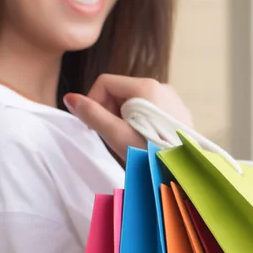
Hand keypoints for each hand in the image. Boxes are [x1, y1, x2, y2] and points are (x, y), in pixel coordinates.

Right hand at [63, 74, 192, 160]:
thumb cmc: (151, 154)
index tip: (95, 127)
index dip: (94, 102)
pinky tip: (146, 140)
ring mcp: (172, 99)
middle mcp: (162, 86)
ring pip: (135, 101)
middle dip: (110, 111)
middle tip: (114, 135)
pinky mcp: (179, 111)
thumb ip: (92, 115)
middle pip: (120, 91)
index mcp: (146, 87)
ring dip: (124, 118)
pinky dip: (141, 121)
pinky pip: (151, 109)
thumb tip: (69, 98)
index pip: (105, 82)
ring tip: (131, 140)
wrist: (183, 170)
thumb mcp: (117, 135)